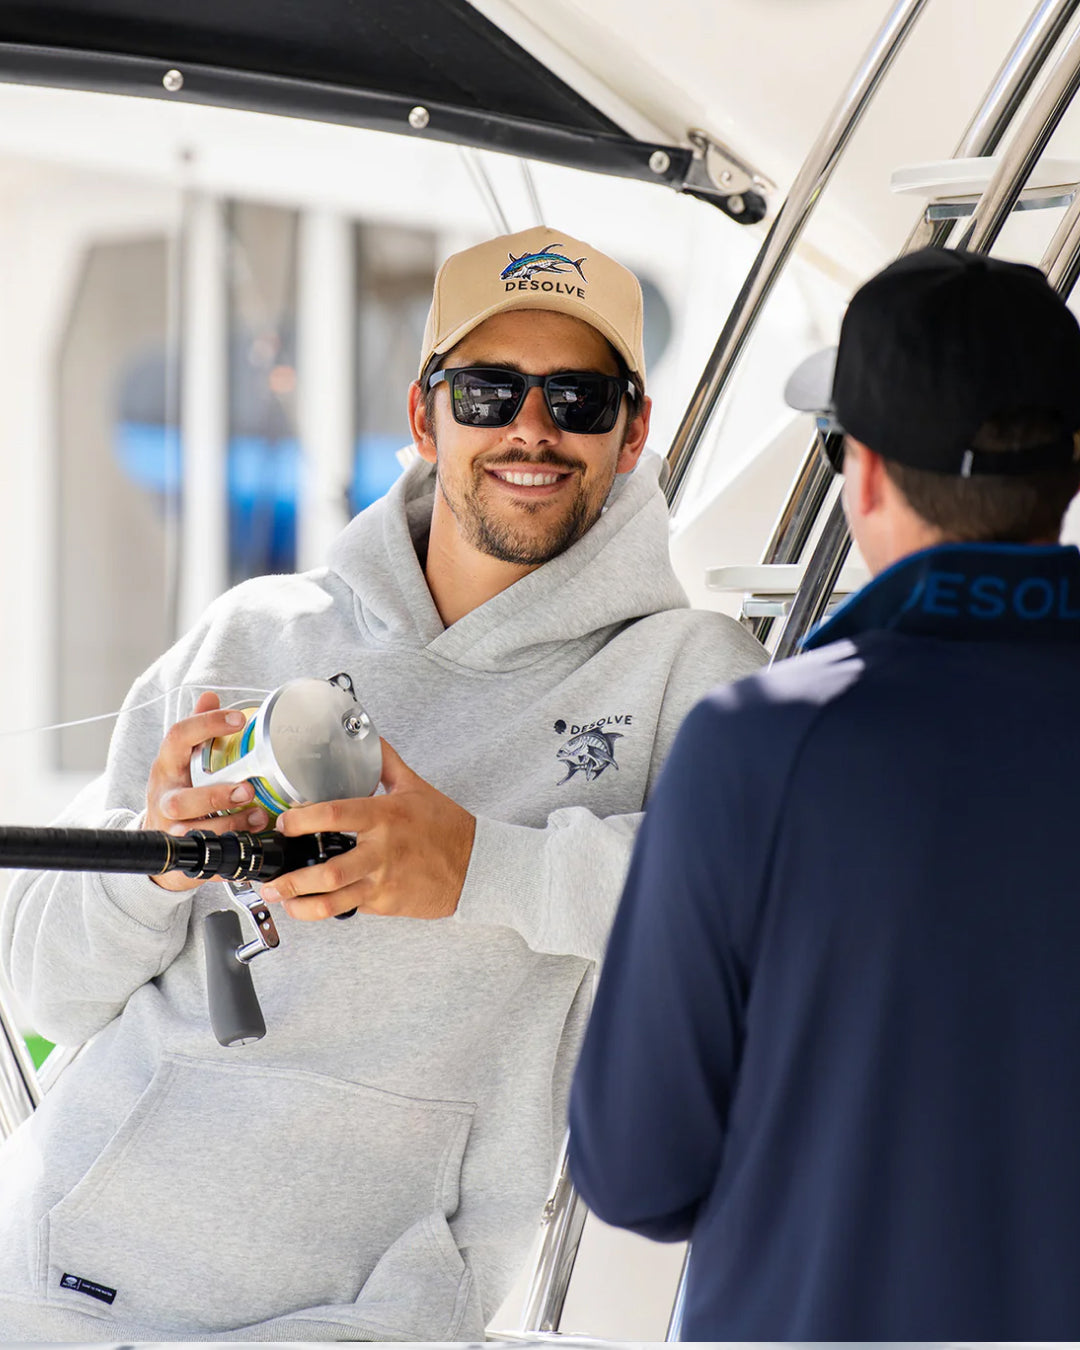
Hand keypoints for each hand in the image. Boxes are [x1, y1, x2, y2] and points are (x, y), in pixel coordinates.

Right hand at [146, 691, 270, 891]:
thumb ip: (197, 729)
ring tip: (258, 817)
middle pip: (180, 800)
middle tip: (247, 790)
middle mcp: (165, 799)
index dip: (206, 725)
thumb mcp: (181, 760)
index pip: (177, 738)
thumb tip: (210, 696)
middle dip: (215, 796)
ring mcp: (170, 830)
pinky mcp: (183, 856)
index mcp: (166, 767)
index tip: (238, 719)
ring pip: (194, 832)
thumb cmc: (178, 793)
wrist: (159, 842)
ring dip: (230, 825)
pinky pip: (206, 858)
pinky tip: (251, 841)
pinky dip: (230, 851)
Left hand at [262, 740, 475, 920]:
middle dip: (292, 880)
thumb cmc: (448, 827)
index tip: (283, 823)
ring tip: (285, 902)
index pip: (334, 815)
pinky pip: (354, 907)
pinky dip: (333, 908)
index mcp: (384, 816)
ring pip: (334, 901)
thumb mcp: (416, 787)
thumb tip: (368, 736)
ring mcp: (384, 881)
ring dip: (303, 906)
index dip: (301, 820)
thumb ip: (385, 763)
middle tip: (272, 881)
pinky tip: (318, 905)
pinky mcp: (388, 903)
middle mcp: (381, 851)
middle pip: (327, 871)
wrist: (477, 865)